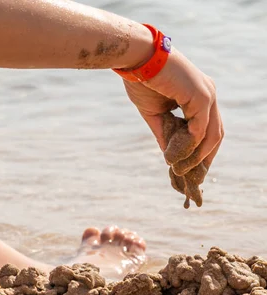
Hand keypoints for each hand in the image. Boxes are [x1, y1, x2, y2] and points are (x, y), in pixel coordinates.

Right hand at [122, 48, 223, 173]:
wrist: (135, 58)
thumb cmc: (141, 79)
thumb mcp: (154, 113)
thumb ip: (165, 132)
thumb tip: (169, 157)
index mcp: (199, 96)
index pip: (208, 130)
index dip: (201, 152)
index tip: (189, 170)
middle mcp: (208, 94)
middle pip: (216, 135)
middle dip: (204, 160)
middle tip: (190, 179)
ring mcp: (207, 94)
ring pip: (211, 136)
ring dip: (196, 157)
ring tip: (179, 171)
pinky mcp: (201, 96)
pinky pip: (199, 130)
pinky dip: (189, 147)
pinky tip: (174, 157)